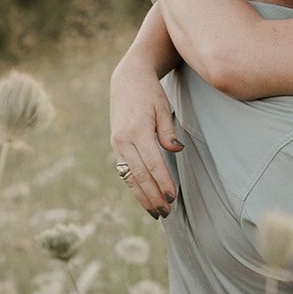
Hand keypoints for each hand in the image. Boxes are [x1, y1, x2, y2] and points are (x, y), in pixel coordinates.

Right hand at [109, 59, 182, 217]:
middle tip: (166, 212)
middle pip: (139, 175)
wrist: (127, 81)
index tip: (173, 197)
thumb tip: (176, 150)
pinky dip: (135, 187)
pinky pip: (125, 172)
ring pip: (129, 177)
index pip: (152, 163)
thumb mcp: (163, 108)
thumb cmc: (150, 94)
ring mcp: (117, 144)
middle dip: (153, 196)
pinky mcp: (116, 146)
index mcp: (137, 130)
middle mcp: (123, 140)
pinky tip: (145, 198)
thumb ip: (168, 132)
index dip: (163, 182)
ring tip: (156, 212)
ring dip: (143, 197)